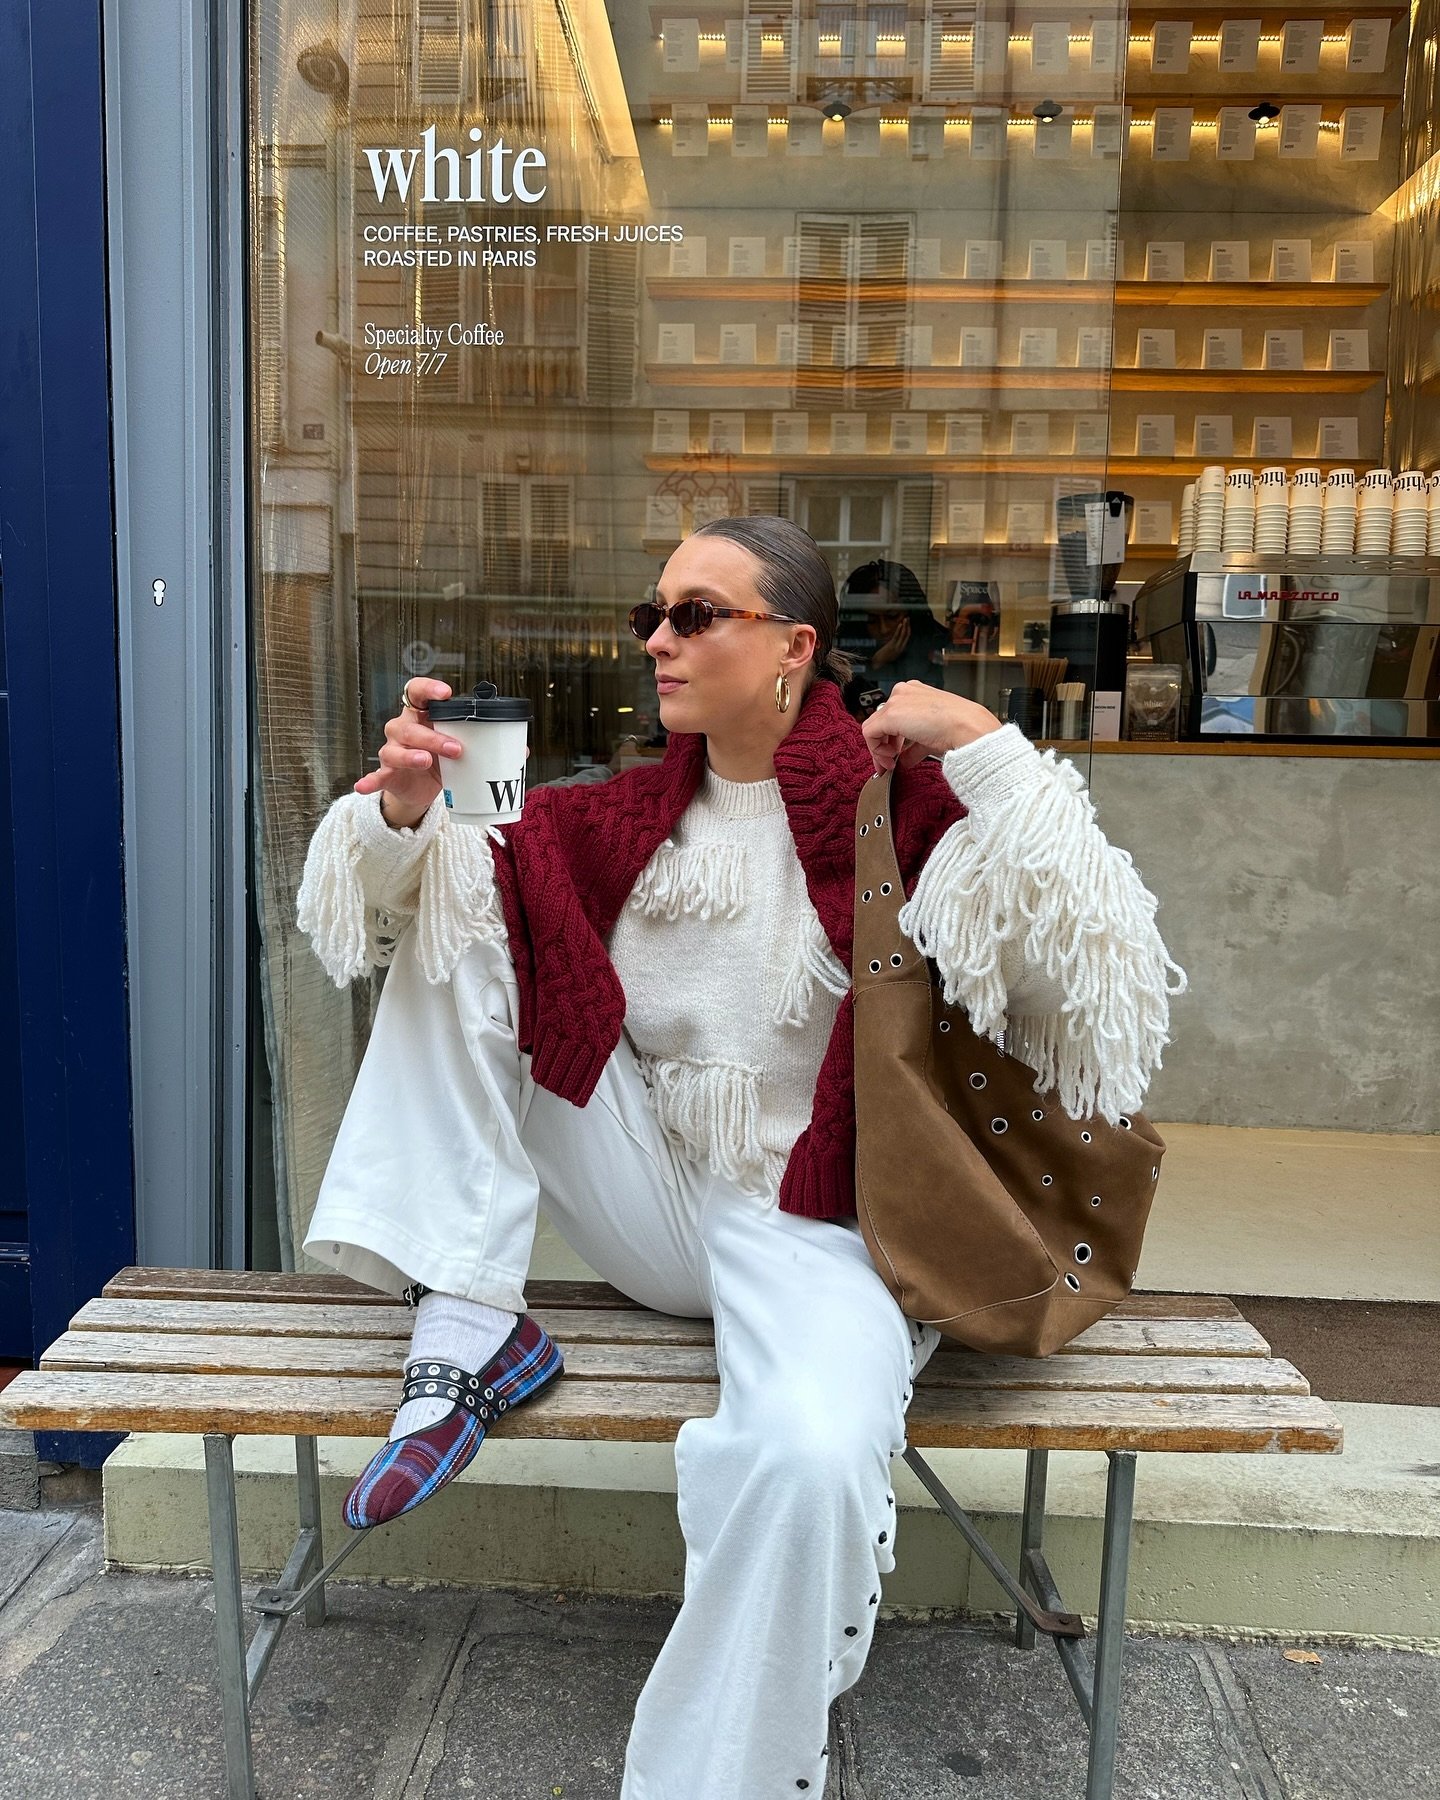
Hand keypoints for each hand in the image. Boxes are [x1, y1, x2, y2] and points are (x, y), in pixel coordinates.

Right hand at [353, 679, 463, 829]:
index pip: (417, 692)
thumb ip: (473, 739)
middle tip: (455, 749)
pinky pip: (376, 776)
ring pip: (394, 750)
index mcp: (419, 715)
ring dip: (411, 756)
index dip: (428, 689)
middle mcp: (402, 729)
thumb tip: (509, 744)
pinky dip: (369, 781)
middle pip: (410, 727)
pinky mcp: (388, 774)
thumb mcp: (456, 745)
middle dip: (433, 737)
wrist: (424, 788)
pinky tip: (363, 785)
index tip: (445, 694)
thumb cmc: (440, 759)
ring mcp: (392, 751)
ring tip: (426, 761)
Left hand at [861, 682, 1003, 773]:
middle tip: (889, 763)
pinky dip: (876, 750)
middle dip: (885, 745)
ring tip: (890, 764)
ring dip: (880, 749)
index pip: (894, 716)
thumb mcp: (932, 737)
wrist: (969, 728)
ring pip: (874, 727)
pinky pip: (870, 733)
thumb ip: (914, 746)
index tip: (895, 755)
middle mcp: (905, 692)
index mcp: (916, 693)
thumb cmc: (961, 729)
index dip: (892, 739)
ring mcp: (897, 700)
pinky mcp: (890, 713)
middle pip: (882, 721)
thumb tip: (905, 759)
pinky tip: (889, 760)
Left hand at [869, 616, 910, 666]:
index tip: (908, 622)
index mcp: (901, 648)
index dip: (908, 629)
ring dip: (905, 626)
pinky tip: (900, 625)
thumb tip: (895, 639)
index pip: (907, 637)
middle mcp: (901, 647)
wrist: (878, 663)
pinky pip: (897, 636)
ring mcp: (897, 647)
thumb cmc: (883, 657)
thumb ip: (894, 646)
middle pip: (907, 634)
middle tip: (908, 618)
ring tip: (905, 619)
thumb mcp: (891, 651)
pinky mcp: (892, 646)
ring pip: (903, 634)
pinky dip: (899, 630)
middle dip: (908, 625)